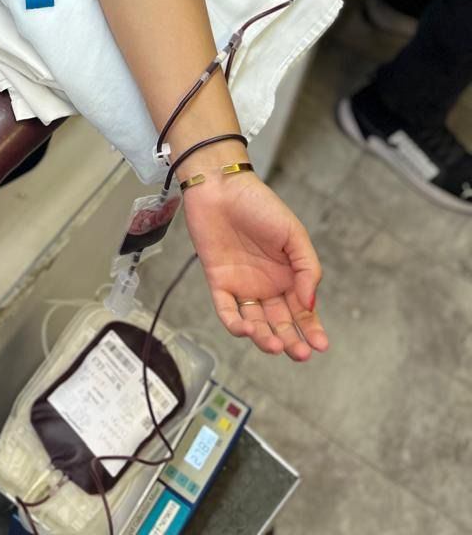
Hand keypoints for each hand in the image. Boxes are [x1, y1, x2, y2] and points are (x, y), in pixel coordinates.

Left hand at [181, 172, 328, 361]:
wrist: (221, 186)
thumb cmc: (260, 204)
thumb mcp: (294, 234)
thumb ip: (307, 269)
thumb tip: (310, 305)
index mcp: (288, 274)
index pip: (302, 312)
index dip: (312, 330)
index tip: (321, 346)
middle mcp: (266, 285)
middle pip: (280, 323)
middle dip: (291, 341)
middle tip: (299, 353)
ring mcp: (242, 285)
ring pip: (255, 323)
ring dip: (265, 338)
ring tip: (274, 344)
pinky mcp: (218, 281)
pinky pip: (226, 310)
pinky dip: (235, 324)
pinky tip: (247, 329)